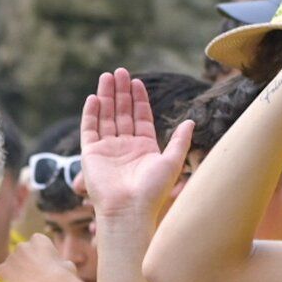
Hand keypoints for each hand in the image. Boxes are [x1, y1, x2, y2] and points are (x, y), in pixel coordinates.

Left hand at [0, 234, 80, 281]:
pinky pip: (1, 273)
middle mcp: (22, 245)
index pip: (35, 244)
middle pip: (21, 253)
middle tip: (32, 277)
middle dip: (25, 262)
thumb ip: (59, 261)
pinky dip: (5, 279)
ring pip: (11, 264)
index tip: (43, 267)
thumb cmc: (63, 277)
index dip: (39, 256)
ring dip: (16, 271)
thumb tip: (62, 264)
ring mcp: (10, 257)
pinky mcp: (1, 270)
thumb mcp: (68, 264)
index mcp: (39, 239)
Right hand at [80, 67, 194, 222]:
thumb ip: (180, 140)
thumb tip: (191, 121)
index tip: (136, 81)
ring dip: (106, 97)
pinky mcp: (91, 154)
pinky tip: (94, 97)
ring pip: (106, 117)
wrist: (129, 210)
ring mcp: (107, 150)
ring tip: (107, 76)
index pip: (139, 117)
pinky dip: (91, 113)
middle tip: (119, 71)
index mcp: (143, 148)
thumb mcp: (172, 161)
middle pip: (121, 113)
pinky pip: (90, 129)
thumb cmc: (152, 191)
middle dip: (120, 92)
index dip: (138, 99)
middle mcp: (124, 147)